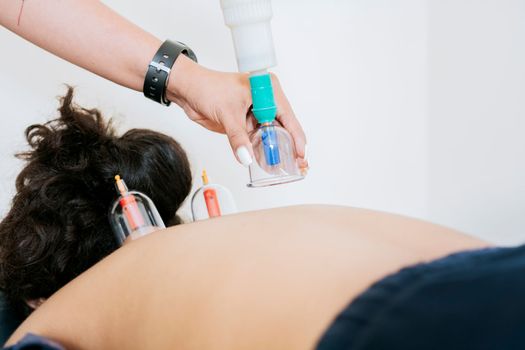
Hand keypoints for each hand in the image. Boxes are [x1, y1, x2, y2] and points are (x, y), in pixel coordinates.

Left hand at [166, 55, 307, 170]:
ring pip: (271, 135)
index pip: (288, 116)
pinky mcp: (246, 122)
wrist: (188, 90)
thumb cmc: (207, 87)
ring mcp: (256, 112)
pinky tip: (268, 162)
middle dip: (289, 146)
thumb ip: (237, 137)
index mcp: (267, 89)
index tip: (301, 154)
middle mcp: (265, 100)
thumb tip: (247, 156)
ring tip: (286, 167)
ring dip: (276, 150)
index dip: (296, 137)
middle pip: (284, 126)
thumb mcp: (226, 112)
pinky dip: (262, 150)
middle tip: (298, 165)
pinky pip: (258, 139)